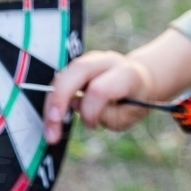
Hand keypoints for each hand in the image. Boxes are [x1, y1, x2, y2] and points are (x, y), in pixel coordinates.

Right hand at [43, 26, 190, 143]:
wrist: (140, 80)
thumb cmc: (135, 100)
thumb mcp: (129, 115)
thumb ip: (106, 115)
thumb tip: (74, 104)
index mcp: (126, 74)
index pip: (101, 88)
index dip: (90, 111)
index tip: (91, 126)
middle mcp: (107, 61)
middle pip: (78, 70)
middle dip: (60, 97)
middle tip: (53, 123)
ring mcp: (91, 60)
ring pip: (64, 73)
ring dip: (52, 102)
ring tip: (50, 130)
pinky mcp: (79, 66)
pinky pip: (61, 79)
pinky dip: (53, 99)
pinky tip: (52, 118)